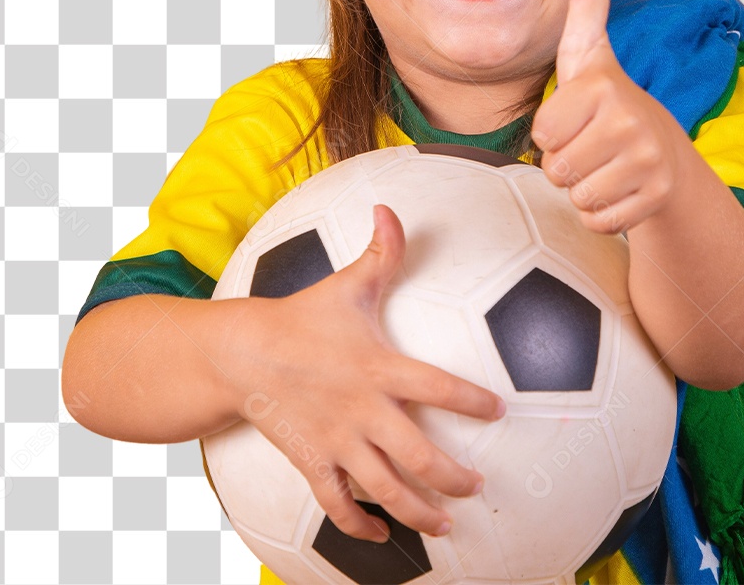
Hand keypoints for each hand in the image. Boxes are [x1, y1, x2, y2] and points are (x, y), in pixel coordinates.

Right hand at [228, 204, 504, 542]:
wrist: (243, 352)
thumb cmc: (303, 316)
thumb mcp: (346, 283)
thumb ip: (381, 251)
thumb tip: (390, 206)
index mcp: (379, 367)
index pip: (437, 387)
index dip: (472, 400)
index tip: (500, 410)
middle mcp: (363, 410)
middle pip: (418, 456)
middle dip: (452, 479)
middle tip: (477, 487)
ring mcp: (337, 441)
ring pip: (384, 489)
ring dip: (418, 512)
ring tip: (446, 525)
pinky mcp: (312, 461)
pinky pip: (337, 504)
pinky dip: (359, 526)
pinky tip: (381, 536)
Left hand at [531, 0, 685, 233]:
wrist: (666, 153)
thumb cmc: (610, 103)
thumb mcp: (590, 55)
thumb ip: (585, 8)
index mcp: (603, 86)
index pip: (542, 131)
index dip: (551, 130)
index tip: (576, 116)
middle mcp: (630, 121)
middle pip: (556, 167)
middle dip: (565, 162)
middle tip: (591, 144)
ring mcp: (647, 162)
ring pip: (576, 195)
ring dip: (583, 187)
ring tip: (605, 165)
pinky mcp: (655, 198)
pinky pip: (598, 219)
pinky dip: (601, 212)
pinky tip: (619, 188)